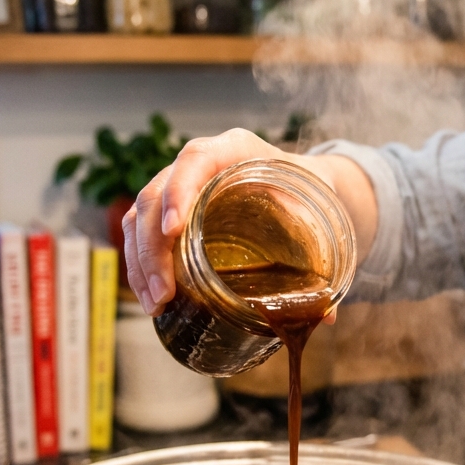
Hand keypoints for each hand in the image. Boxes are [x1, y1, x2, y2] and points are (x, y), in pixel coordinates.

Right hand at [123, 128, 377, 316]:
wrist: (300, 183)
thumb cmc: (307, 192)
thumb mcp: (318, 208)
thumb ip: (320, 252)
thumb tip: (324, 314)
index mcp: (235, 149)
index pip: (196, 159)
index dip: (179, 192)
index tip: (174, 230)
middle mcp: (199, 162)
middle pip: (157, 193)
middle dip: (154, 247)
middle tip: (163, 292)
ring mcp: (178, 184)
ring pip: (141, 215)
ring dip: (141, 262)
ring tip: (155, 303)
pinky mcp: (169, 209)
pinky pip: (141, 231)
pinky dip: (141, 264)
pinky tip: (151, 296)